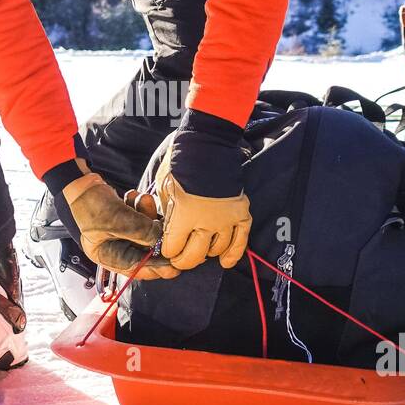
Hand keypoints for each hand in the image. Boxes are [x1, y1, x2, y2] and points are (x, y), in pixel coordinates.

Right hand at [61, 167, 178, 279]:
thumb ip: (142, 232)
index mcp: (107, 257)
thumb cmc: (90, 204)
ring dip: (147, 215)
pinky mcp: (126, 221)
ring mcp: (121, 234)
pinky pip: (142, 219)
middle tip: (165, 226)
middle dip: (154, 235)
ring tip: (143, 200)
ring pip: (145, 231)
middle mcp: (115, 248)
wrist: (80, 183)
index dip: (157, 268)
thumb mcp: (117, 220)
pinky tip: (134, 197)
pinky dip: (142, 207)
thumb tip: (163, 241)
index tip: (175, 266)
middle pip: (145, 250)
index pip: (137, 268)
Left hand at [153, 154, 250, 270]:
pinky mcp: (240, 212)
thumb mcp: (163, 188)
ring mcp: (226, 218)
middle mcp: (206, 220)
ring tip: (200, 249)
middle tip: (180, 258)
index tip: (167, 249)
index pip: (173, 248)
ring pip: (216, 249)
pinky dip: (233, 253)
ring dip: (206, 252)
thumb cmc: (180, 163)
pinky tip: (225, 261)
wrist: (208, 143)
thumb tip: (166, 233)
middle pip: (194, 255)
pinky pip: (240, 240)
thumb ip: (167, 214)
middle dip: (183, 260)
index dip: (167, 251)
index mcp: (184, 214)